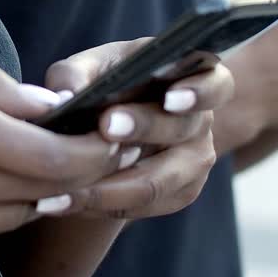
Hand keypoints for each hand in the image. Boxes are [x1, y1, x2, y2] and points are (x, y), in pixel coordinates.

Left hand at [42, 40, 234, 218]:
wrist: (110, 126)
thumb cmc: (106, 84)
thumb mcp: (88, 70)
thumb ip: (75, 75)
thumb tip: (64, 98)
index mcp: (192, 78)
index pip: (214, 84)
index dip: (197, 92)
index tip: (170, 98)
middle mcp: (201, 120)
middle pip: (180, 129)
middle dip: (142, 128)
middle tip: (105, 126)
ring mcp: (195, 161)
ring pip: (156, 182)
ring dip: (108, 188)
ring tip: (63, 190)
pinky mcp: (180, 194)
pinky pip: (141, 207)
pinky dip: (100, 205)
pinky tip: (63, 202)